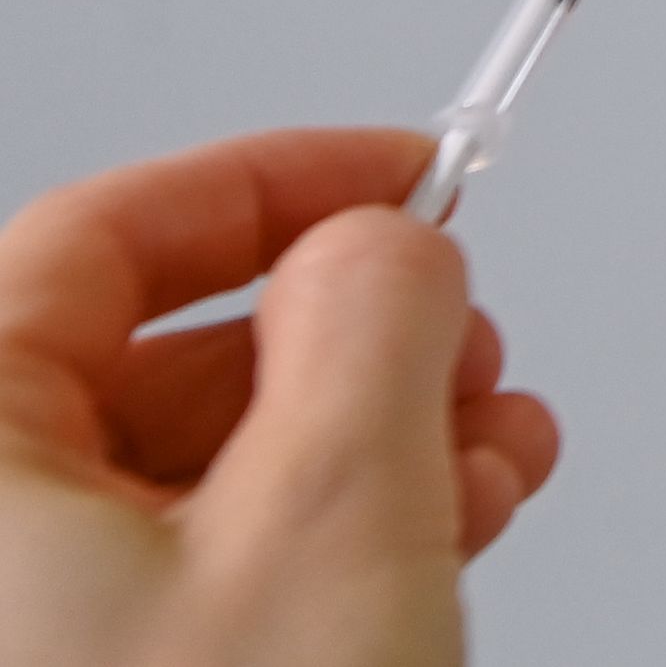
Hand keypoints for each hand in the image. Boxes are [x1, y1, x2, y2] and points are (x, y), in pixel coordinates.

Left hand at [0, 130, 559, 666]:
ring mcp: (22, 617)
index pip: (98, 238)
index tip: (408, 176)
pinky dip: (329, 536)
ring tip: (490, 458)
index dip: (276, 184)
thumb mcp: (327, 518)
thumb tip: (384, 243)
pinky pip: (197, 569)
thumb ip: (369, 329)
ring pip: (200, 469)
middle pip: (164, 359)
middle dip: (359, 341)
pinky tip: (441, 536)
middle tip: (467, 346)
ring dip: (374, 440)